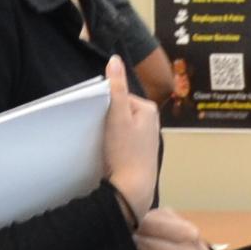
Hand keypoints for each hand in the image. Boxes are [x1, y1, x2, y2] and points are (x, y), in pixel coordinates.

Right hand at [98, 57, 163, 204]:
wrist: (132, 190)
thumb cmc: (125, 153)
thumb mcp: (117, 116)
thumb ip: (116, 88)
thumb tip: (114, 59)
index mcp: (149, 110)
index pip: (120, 96)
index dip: (105, 106)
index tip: (99, 119)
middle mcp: (152, 123)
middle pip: (120, 111)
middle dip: (107, 119)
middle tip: (100, 132)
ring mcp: (146, 139)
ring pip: (121, 127)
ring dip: (110, 132)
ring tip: (104, 144)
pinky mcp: (139, 153)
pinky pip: (123, 142)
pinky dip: (114, 145)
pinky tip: (110, 154)